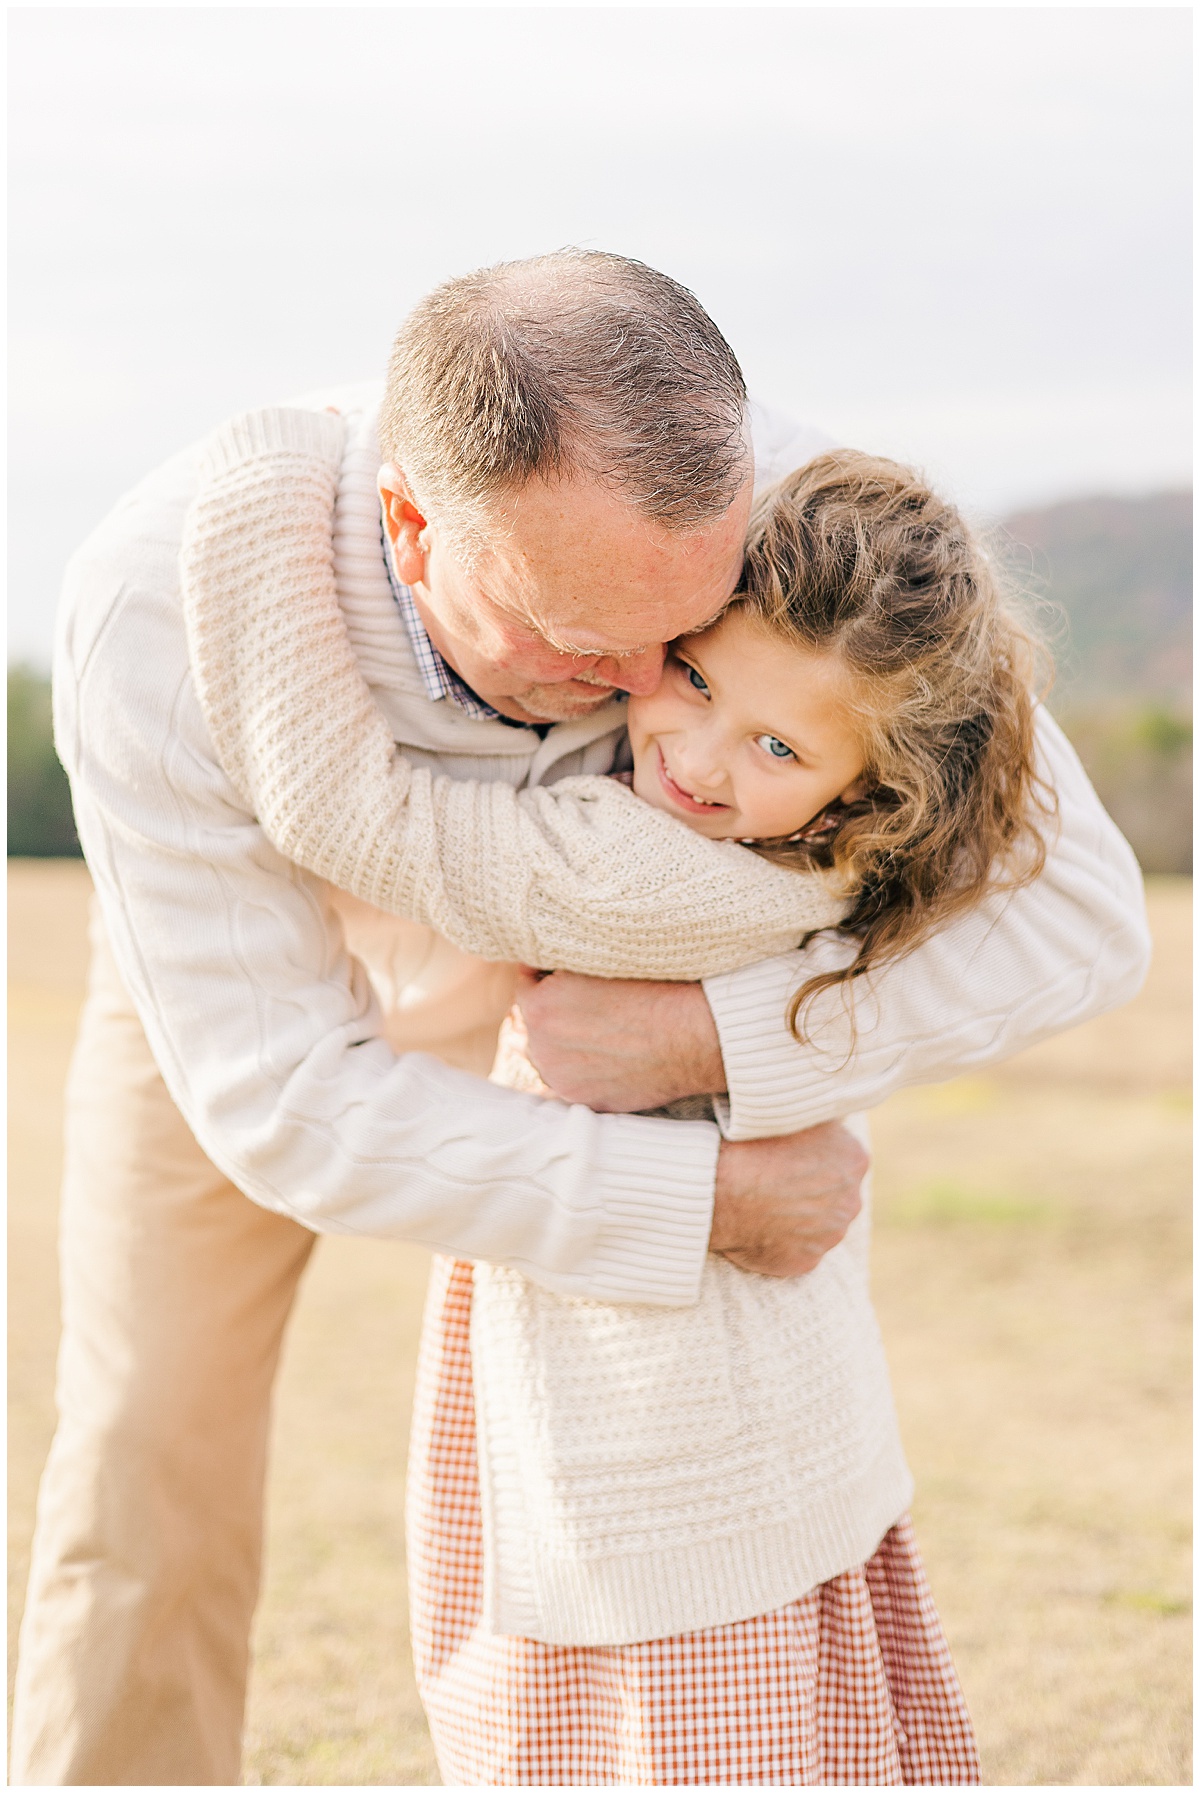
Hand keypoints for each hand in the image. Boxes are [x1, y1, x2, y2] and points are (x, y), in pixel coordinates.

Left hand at [514, 969, 724, 1111]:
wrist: (692, 1038)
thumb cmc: (654, 990)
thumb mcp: (600, 961)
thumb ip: (563, 967)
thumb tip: (548, 967)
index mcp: (539, 1006)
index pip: (528, 982)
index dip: (550, 975)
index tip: (572, 975)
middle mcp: (540, 1046)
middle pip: (537, 1020)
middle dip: (556, 1010)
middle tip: (593, 1003)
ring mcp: (560, 1078)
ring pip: (551, 1052)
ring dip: (566, 1042)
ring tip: (605, 1031)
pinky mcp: (582, 1100)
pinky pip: (572, 1078)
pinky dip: (584, 1067)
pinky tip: (612, 1054)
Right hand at [710, 1122, 867, 1276]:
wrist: (718, 1187)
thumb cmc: (750, 1142)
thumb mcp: (791, 1114)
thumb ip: (818, 1121)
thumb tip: (823, 1116)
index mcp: (855, 1159)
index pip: (844, 1157)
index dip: (816, 1155)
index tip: (792, 1154)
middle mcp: (851, 1201)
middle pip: (836, 1193)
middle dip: (813, 1189)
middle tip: (776, 1179)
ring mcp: (830, 1235)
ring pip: (819, 1225)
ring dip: (799, 1217)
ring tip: (764, 1203)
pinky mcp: (807, 1261)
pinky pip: (798, 1250)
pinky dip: (783, 1241)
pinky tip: (759, 1226)